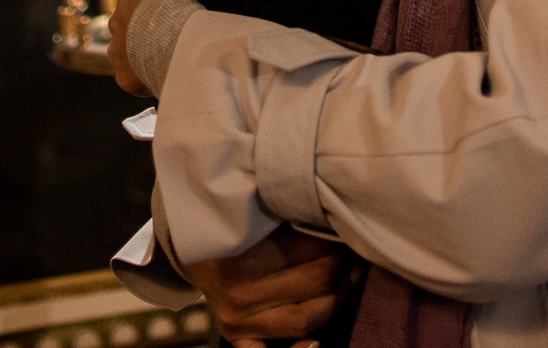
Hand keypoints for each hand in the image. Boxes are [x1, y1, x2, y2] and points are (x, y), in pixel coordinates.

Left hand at [108, 0, 187, 93]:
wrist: (170, 38)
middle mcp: (119, 10)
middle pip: (136, 7)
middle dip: (152, 10)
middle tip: (181, 15)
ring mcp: (120, 42)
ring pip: (134, 38)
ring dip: (149, 41)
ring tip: (175, 46)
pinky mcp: (123, 71)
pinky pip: (135, 70)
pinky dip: (147, 70)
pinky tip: (167, 70)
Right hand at [187, 227, 363, 346]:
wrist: (192, 246)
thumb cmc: (232, 223)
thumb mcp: (255, 212)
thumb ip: (289, 216)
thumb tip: (333, 217)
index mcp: (246, 255)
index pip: (311, 247)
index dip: (336, 236)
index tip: (346, 225)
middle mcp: (240, 292)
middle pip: (316, 281)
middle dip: (343, 262)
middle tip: (354, 248)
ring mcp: (239, 319)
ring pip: (307, 318)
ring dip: (339, 296)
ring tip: (352, 275)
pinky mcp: (237, 335)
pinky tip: (316, 343)